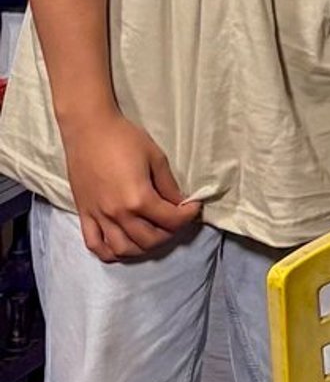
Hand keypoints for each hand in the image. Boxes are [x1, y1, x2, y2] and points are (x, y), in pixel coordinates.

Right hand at [63, 110, 201, 261]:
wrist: (88, 129)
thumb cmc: (124, 138)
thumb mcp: (155, 157)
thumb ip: (168, 186)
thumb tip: (179, 204)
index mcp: (138, 199)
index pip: (170, 220)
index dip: (188, 216)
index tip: (193, 207)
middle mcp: (118, 214)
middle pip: (150, 240)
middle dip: (170, 232)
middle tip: (174, 219)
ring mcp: (99, 217)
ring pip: (124, 249)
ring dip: (143, 247)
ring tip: (152, 233)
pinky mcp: (84, 214)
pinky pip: (95, 245)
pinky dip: (110, 252)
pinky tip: (123, 245)